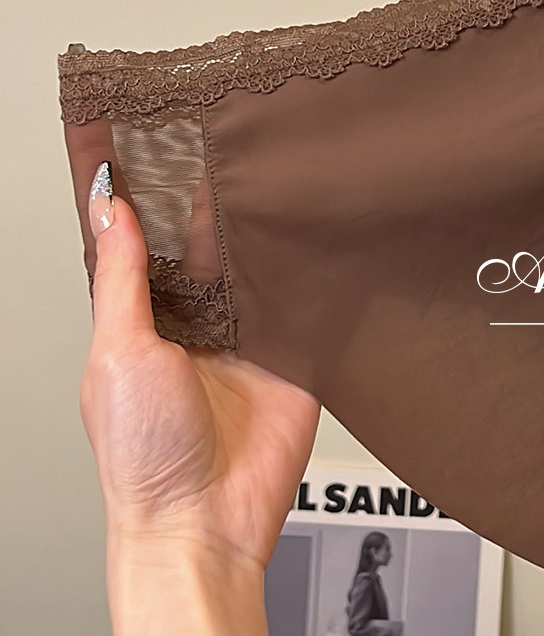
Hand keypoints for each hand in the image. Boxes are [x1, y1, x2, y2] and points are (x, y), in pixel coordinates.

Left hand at [80, 172, 320, 633]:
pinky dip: (310, 275)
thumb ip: (120, 279)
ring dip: (264, 234)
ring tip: (274, 174)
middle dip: (214, 205)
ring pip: (260, 269)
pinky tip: (316, 236)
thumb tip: (108, 207)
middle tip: (225, 144)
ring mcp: (250, 338)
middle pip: (209, 249)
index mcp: (148, 321)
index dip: (151, 199)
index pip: (149, 245)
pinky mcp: (295, 355)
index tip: (155, 146)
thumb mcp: (120, 353)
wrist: (207, 519)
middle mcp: (200, 323)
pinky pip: (305, 305)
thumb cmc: (145, 454)